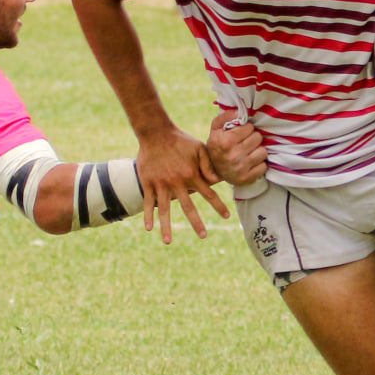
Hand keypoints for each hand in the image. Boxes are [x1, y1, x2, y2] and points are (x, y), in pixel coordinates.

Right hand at [136, 126, 229, 243]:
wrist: (156, 133)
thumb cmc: (180, 140)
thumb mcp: (199, 148)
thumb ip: (209, 164)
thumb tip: (218, 180)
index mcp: (191, 175)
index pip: (209, 194)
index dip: (218, 206)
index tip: (226, 217)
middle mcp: (177, 183)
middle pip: (188, 207)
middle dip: (196, 223)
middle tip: (203, 236)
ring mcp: (161, 184)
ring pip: (164, 210)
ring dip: (166, 227)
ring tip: (168, 242)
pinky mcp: (148, 183)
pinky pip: (148, 203)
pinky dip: (148, 216)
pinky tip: (149, 229)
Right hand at [206, 112, 267, 185]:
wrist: (212, 171)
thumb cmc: (217, 146)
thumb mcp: (215, 129)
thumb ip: (225, 117)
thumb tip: (239, 111)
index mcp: (226, 141)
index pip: (249, 127)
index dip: (246, 128)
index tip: (241, 133)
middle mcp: (233, 155)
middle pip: (258, 138)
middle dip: (253, 138)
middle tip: (246, 142)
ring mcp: (241, 168)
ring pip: (263, 152)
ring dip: (258, 150)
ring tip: (249, 152)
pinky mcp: (247, 178)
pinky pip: (264, 166)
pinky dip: (259, 164)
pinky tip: (251, 162)